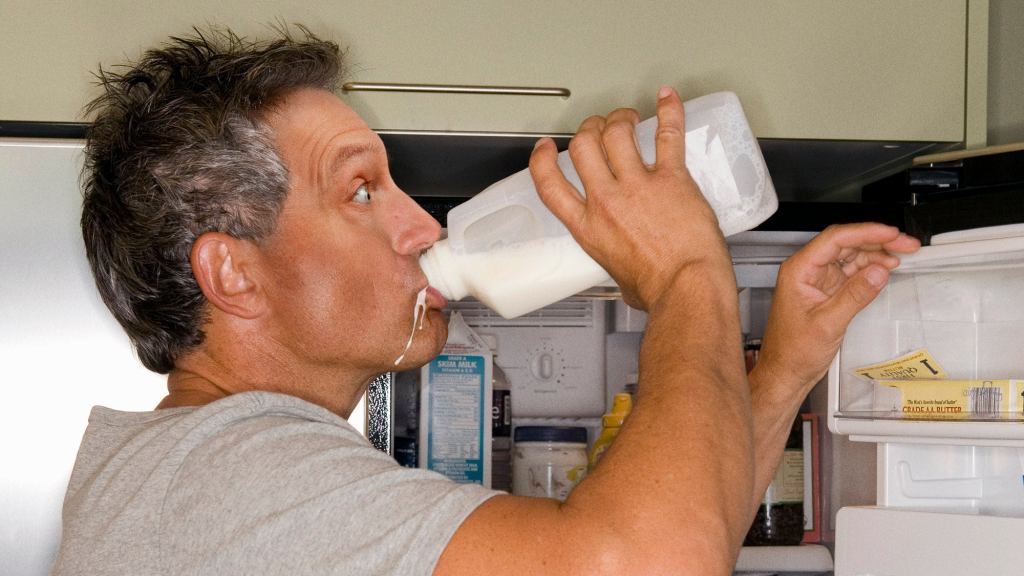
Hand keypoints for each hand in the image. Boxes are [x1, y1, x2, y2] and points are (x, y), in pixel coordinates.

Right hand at [528, 86, 731, 310]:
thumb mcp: (616, 275)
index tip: (546, 148)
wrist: (687, 289)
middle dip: (587, 130)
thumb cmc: (658, 290)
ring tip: (627, 117)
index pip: (550, 184)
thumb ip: (614, 256)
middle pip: (583, 147)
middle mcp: (608, 201)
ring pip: (617, 133)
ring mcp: (638, 186)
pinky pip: (667, 135)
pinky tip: (667, 99)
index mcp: (588, 227)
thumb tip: (624, 260)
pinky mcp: (671, 179)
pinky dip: (668, 112)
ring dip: (620, 119)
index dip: (543, 160)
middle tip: (596, 128)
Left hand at [755, 223, 920, 391]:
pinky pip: (851, 272)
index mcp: (798, 271)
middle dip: (877, 241)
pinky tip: (886, 269)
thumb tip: (878, 272)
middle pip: (845, 244)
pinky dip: (870, 269)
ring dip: (876, 254)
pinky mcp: (826, 291)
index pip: (834, 239)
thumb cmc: (792, 352)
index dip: (865, 232)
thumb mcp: (828, 324)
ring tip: (902, 255)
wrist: (785, 373)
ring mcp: (817, 280)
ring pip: (850, 256)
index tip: (890, 233)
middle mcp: (806, 271)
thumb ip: (855, 295)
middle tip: (905, 244)